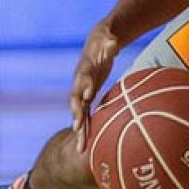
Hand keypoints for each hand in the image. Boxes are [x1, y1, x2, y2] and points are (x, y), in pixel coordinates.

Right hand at [69, 24, 118, 150]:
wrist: (98, 43)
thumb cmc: (104, 40)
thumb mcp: (107, 39)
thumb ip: (109, 44)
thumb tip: (113, 44)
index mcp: (84, 69)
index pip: (82, 79)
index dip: (84, 87)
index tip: (88, 96)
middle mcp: (80, 83)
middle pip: (76, 101)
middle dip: (76, 114)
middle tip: (78, 128)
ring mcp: (82, 91)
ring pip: (79, 113)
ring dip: (80, 130)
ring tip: (81, 148)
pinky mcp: (87, 97)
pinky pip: (86, 114)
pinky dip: (86, 128)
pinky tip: (85, 145)